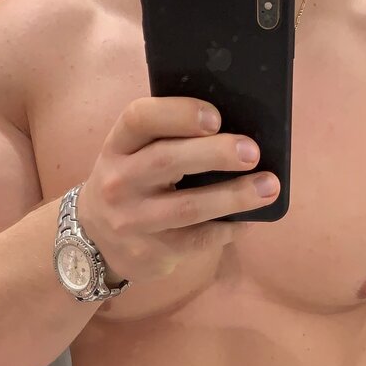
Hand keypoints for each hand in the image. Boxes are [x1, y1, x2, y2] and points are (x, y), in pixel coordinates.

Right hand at [77, 96, 279, 284]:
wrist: (96, 240)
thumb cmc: (131, 185)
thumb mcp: (131, 156)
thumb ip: (166, 140)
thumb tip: (236, 131)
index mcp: (117, 147)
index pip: (139, 118)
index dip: (178, 113)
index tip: (215, 117)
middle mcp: (119, 181)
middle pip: (168, 160)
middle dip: (216, 153)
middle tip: (253, 152)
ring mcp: (133, 220)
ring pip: (188, 206)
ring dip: (234, 196)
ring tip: (268, 187)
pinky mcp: (151, 252)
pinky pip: (198, 238)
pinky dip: (229, 228)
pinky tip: (250, 219)